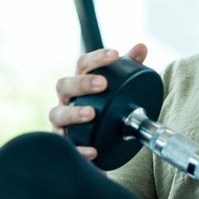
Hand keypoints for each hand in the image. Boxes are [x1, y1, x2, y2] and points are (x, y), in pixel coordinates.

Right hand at [49, 43, 147, 160]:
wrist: (97, 143)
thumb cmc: (104, 110)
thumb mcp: (118, 89)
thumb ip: (129, 68)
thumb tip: (141, 47)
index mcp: (79, 83)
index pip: (82, 64)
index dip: (97, 58)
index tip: (115, 55)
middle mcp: (66, 100)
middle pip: (64, 85)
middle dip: (82, 83)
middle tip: (102, 84)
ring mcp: (62, 122)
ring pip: (58, 114)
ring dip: (74, 113)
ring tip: (91, 114)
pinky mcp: (65, 144)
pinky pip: (66, 146)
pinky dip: (78, 148)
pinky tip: (93, 150)